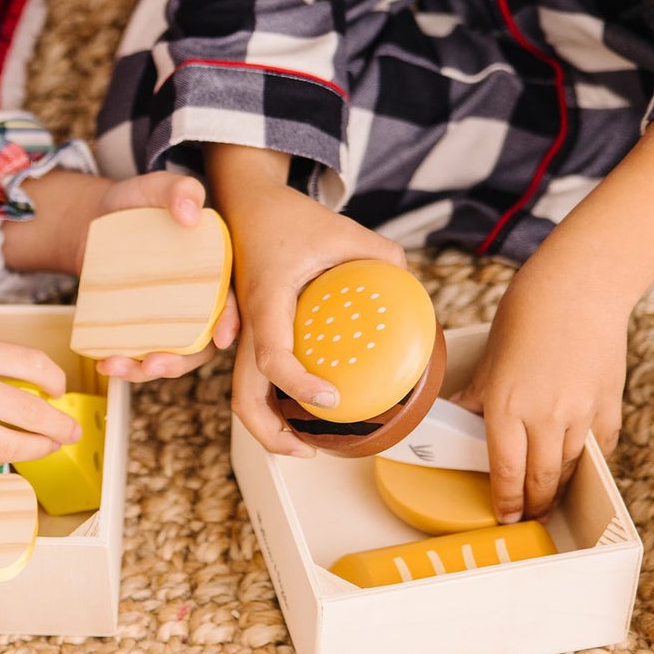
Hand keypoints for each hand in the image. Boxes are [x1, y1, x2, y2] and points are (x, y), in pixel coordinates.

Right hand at [0, 325, 82, 468]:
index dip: (55, 383)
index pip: (35, 366)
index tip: (59, 393)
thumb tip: (34, 394)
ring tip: (45, 448)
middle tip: (71, 433)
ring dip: (35, 450)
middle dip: (59, 428)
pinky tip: (1, 455)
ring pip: (8, 447)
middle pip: (32, 415)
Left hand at [87, 170, 240, 382]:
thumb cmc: (134, 202)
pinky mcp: (146, 327)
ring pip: (173, 354)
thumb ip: (178, 189)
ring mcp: (172, 318)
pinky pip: (143, 352)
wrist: (94, 220)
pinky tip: (103, 362)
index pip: (233, 300)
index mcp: (217, 269)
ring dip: (148, 370)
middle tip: (154, 364)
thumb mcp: (154, 187)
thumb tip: (190, 213)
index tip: (223, 337)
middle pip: (204, 341)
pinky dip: (126, 363)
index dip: (233, 321)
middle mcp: (200, 300)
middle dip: (183, 360)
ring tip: (116, 367)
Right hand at [214, 166, 406, 456]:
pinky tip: (299, 410)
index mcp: (268, 299)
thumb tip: (413, 290)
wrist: (243, 203)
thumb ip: (382, 255)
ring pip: (241, 395)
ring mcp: (241, 333)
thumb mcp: (342, 229)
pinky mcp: (244, 335)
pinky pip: (250, 379)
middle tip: (309, 450)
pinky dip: (269, 404)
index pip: (273, 356)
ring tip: (304, 442)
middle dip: (271, 435)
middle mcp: (246, 324)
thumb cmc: (289, 216)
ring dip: (267, 427)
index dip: (299, 385)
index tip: (331, 398)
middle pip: (242, 397)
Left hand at [451, 263, 626, 520]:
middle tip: (529, 516)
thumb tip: (459, 416)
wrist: (579, 288)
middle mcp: (544, 417)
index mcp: (506, 407)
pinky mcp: (609, 404)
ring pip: (570, 468)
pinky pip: (599, 447)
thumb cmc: (525, 315)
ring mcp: (581, 413)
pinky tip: (580, 467)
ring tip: (550, 498)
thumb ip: (478, 395)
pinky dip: (589, 462)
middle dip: (534, 505)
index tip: (506, 515)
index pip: (506, 471)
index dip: (507, 501)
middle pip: (541, 480)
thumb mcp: (490, 359)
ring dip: (559, 488)